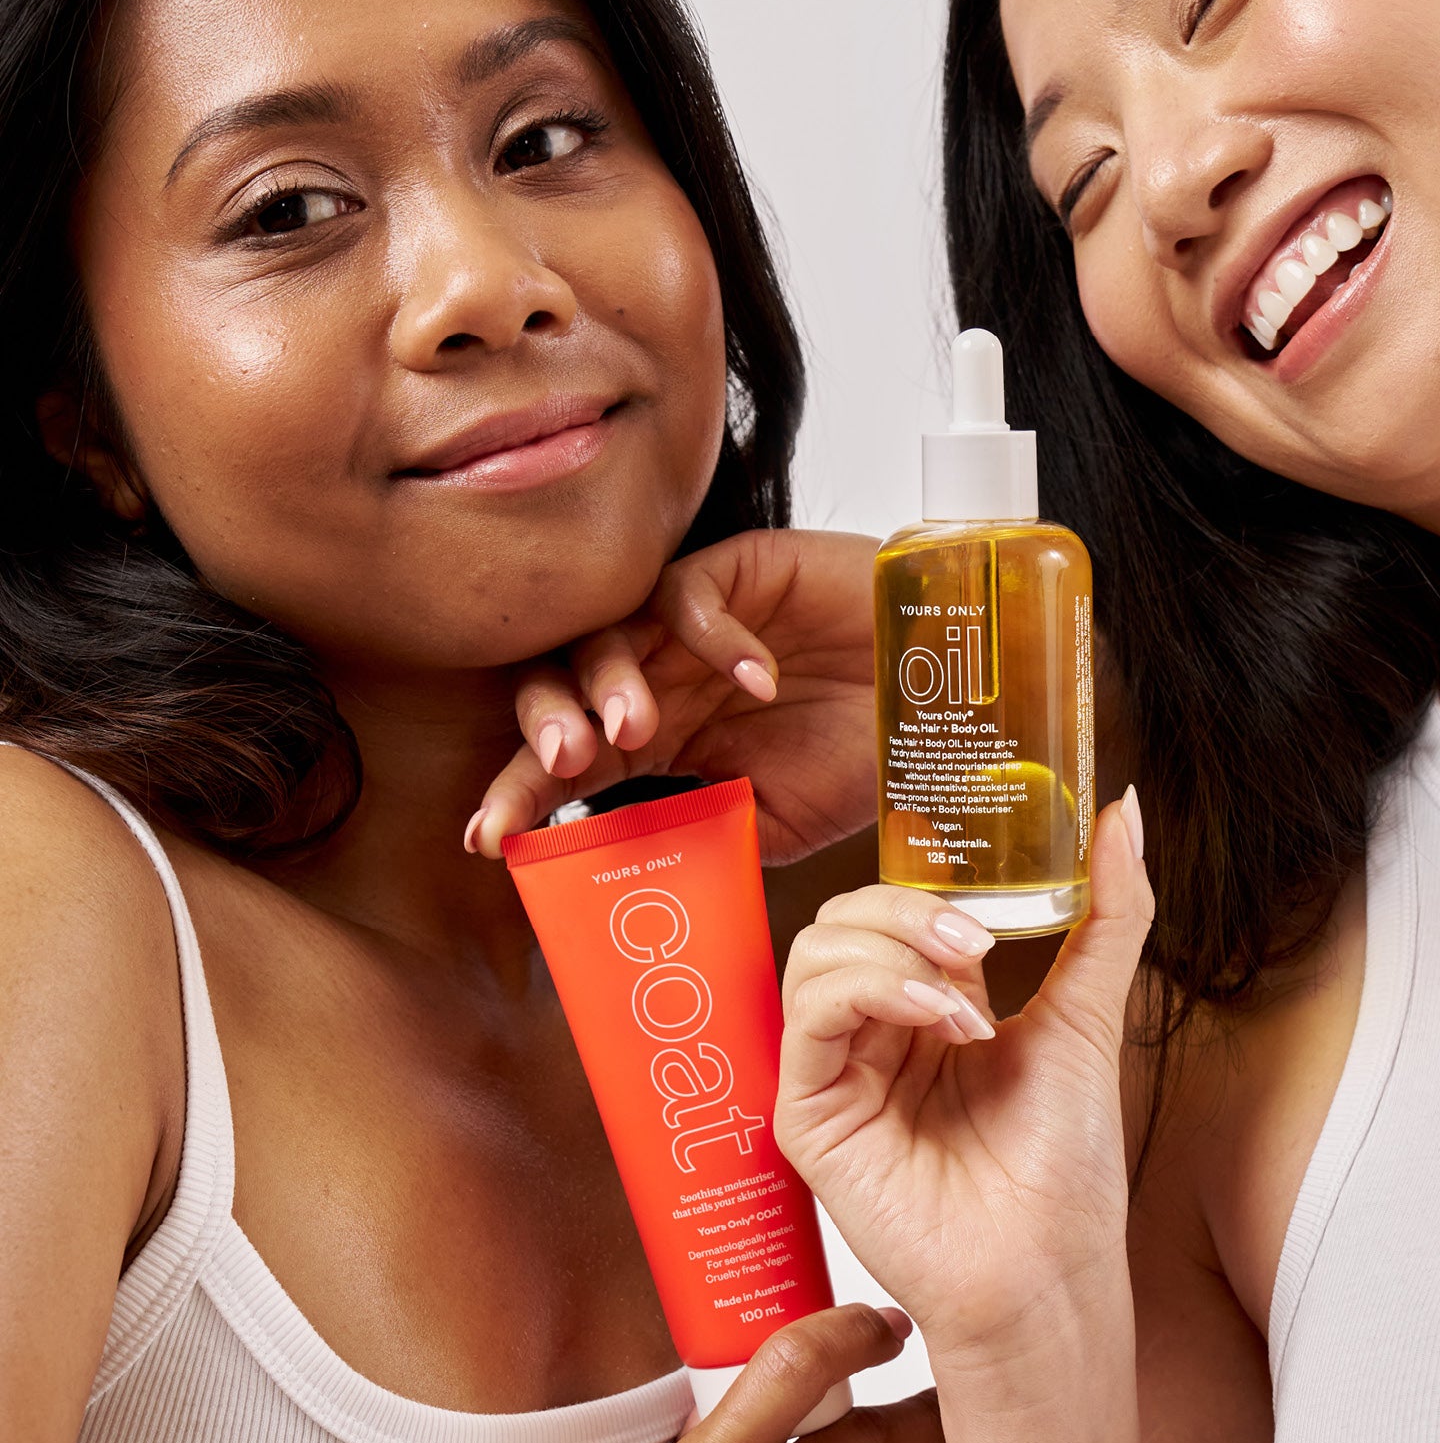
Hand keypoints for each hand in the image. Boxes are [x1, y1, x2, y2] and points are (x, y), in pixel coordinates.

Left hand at [470, 529, 877, 863]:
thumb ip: (704, 837)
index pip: (569, 765)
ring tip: (636, 728)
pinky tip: (757, 679)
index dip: (524, 794)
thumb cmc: (868, 757)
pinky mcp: (742, 570)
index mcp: (661, 742)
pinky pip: (690, 593)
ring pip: (609, 634)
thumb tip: (633, 872)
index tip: (487, 839)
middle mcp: (663, 678)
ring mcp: (695, 624)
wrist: (948, 702)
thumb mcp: (777, 824)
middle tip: (563, 765)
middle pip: (563, 690)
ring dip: (610, 682)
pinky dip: (712, 637)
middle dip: (545, 730)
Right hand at [776, 792, 1153, 1371]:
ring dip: (893, 947)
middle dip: (907, 905)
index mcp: (927, 1007)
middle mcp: (872, 1033)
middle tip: (978, 941)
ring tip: (968, 996)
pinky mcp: (808, 1115)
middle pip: (843, 916)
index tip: (985, 875)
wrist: (1050, 1272)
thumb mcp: (1090, 1013)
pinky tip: (940, 1018)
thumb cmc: (1065, 1166)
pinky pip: (806, 1015)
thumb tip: (1125, 807)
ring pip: (815, 950)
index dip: (924, 875)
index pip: (892, 905)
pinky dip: (872, 989)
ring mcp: (835, 1072)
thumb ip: (1108, 910)